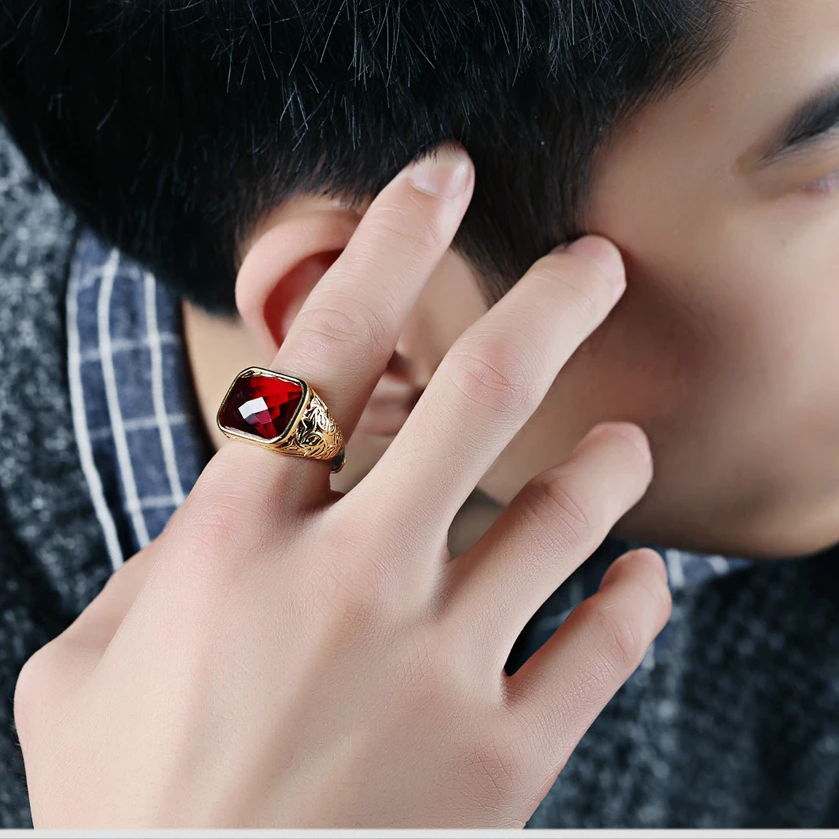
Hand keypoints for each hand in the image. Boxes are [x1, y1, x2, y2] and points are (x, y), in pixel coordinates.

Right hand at [13, 144, 670, 827]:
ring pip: (561, 515)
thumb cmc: (123, 810)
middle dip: (552, 307)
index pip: (329, 347)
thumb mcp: (85, 670)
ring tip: (620, 441)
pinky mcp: (502, 764)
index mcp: (238, 545)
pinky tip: (639, 577)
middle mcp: (348, 586)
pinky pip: (604, 648)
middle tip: (600, 262)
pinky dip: (637, 597)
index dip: (391, 242)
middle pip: (478, 398)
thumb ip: (154, 566)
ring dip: (605, 463)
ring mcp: (435, 673)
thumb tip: (228, 506)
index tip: (443, 177)